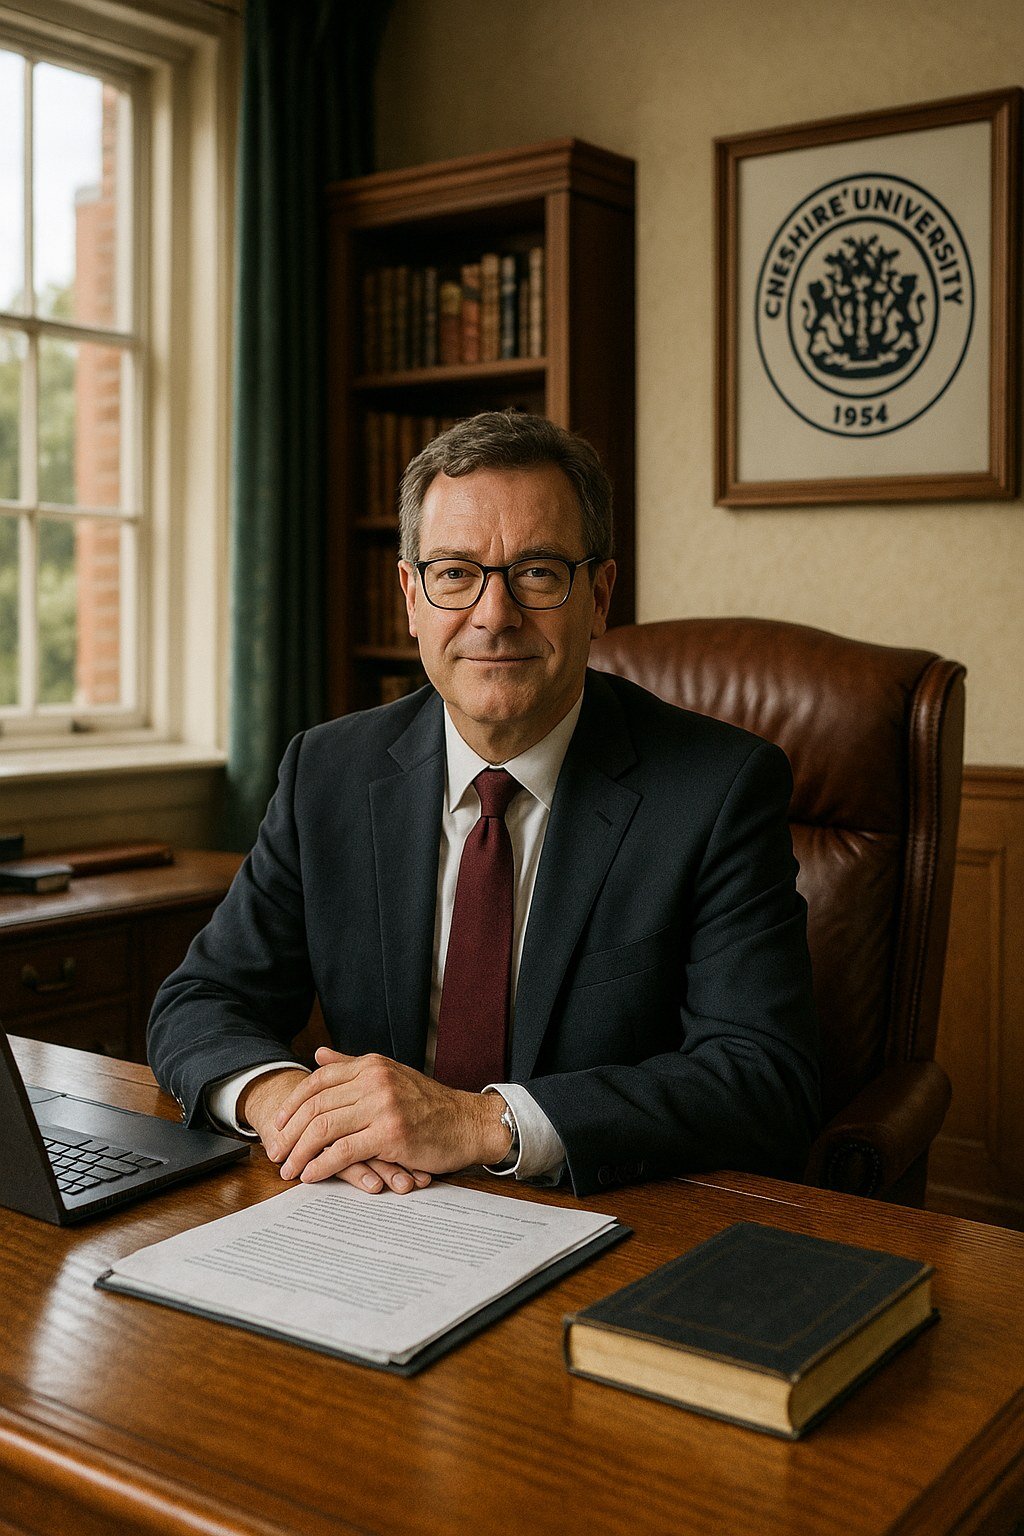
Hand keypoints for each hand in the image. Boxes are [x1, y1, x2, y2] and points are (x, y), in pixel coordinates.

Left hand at [270, 1047, 511, 1186]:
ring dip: (300, 1152)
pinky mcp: (390, 1134)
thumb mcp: (390, 1075)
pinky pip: (344, 1151)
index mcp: (371, 1065)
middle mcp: (374, 1080)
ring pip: (324, 1128)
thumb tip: (319, 1054)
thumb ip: (352, 1065)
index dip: (292, 1105)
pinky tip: (311, 1175)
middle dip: (290, 1133)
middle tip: (275, 1153)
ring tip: (288, 1170)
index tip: (278, 1127)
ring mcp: (383, 1106)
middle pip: (316, 1106)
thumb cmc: (430, 1105)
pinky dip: (322, 1165)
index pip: (318, 1081)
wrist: (468, 1123)